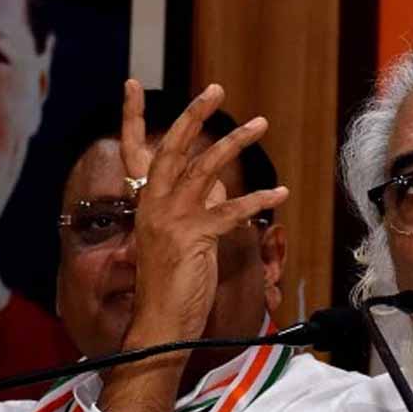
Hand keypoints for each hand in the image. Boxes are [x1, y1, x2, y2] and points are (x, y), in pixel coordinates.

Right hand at [97, 80, 287, 411]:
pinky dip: (258, 200)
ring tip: (260, 123)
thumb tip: (220, 184)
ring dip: (235, 143)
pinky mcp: (194, 237)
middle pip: (172, 148)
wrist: (160, 326)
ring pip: (205, 169)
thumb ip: (197, 207)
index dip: (132, 117)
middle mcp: (153, 205)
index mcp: (145, 204)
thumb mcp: (181, 239)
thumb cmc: (171, 286)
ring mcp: (171, 220)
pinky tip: (280, 194)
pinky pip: (231, 210)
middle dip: (194, 115)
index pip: (135, 151)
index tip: (132, 85)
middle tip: (215, 88)